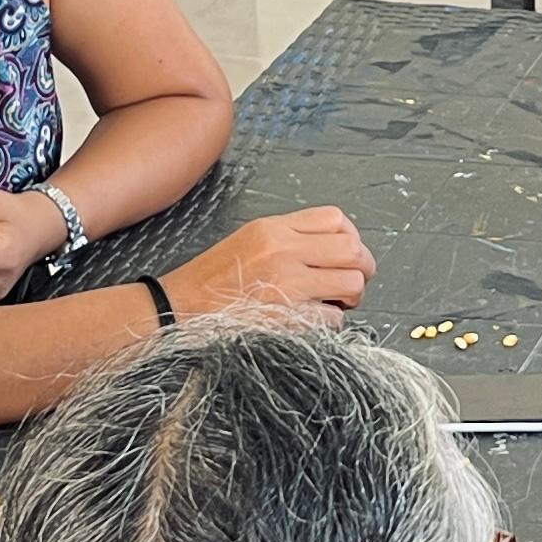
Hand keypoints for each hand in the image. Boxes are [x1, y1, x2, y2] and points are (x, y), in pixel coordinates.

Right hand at [168, 208, 373, 321]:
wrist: (178, 309)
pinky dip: (330, 322)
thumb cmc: (210, 281)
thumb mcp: (246, 240)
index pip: (335, 219)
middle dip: (362, 268)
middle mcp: (283, 251)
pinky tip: (313, 321)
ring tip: (337, 303)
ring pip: (351, 282)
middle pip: (352, 249)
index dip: (352, 237)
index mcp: (273, 229)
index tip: (347, 253)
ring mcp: (288, 284)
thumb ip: (288, 238)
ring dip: (352, 296)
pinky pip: (332, 318)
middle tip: (353, 282)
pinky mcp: (288, 317)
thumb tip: (331, 249)